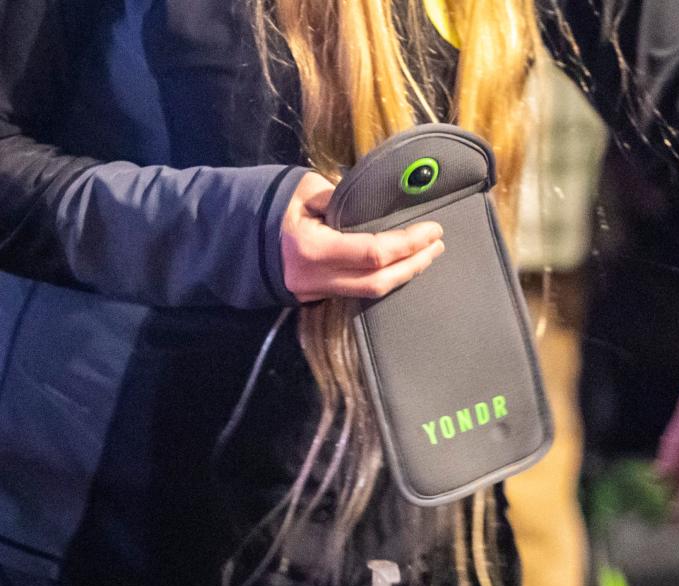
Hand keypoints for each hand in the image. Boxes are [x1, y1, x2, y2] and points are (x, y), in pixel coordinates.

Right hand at [281, 171, 445, 301]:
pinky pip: (359, 292)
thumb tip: (372, 201)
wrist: (234, 239)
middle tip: (437, 245)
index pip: (374, 252)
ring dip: (404, 274)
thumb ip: (339, 196)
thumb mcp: (301, 190)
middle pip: (379, 281)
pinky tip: (401, 265)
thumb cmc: (268, 207)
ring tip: (427, 255)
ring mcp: (317, 293)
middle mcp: (317, 278)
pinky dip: (384, 278)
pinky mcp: (318, 297)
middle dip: (414, 263)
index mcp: (312, 249)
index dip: (408, 244)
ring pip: (372, 292)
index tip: (432, 230)